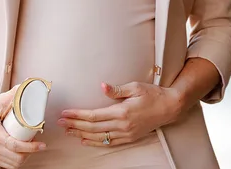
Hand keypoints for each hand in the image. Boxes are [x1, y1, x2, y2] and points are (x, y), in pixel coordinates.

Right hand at [0, 85, 46, 168]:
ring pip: (12, 164)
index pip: (14, 145)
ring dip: (24, 158)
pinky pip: (6, 165)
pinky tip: (21, 154)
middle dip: (30, 153)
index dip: (30, 147)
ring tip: (29, 148)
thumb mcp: (0, 99)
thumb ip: (16, 93)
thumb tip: (30, 86)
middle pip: (15, 158)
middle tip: (36, 144)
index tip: (41, 145)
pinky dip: (16, 161)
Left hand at [59, 81, 180, 146]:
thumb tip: (101, 86)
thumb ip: (116, 89)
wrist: (170, 107)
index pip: (93, 115)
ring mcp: (127, 133)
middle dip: (74, 125)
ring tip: (68, 132)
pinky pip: (110, 142)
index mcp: (122, 112)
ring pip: (100, 137)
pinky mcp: (130, 137)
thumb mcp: (135, 87)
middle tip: (60, 123)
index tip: (65, 113)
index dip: (77, 115)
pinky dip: (96, 142)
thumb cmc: (152, 94)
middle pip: (93, 128)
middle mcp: (123, 125)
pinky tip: (85, 141)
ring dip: (82, 135)